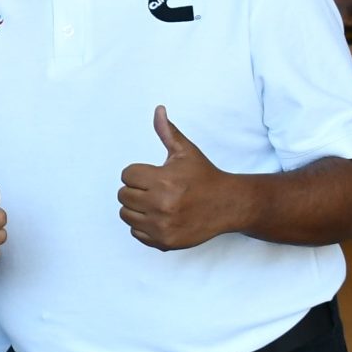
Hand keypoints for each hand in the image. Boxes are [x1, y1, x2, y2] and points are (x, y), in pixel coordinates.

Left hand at [118, 106, 241, 250]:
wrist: (228, 205)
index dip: (138, 173)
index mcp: (163, 180)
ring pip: (126, 214)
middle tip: (154, 189)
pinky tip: (160, 217)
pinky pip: (136, 233)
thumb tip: (158, 110)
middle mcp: (161, 204)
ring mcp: (162, 225)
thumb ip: (167, 132)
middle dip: (136, 190)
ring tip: (155, 203)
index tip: (153, 175)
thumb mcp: (186, 152)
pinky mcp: (164, 241)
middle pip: (123, 195)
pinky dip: (144, 226)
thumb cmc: (204, 176)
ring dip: (136, 208)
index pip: (126, 174)